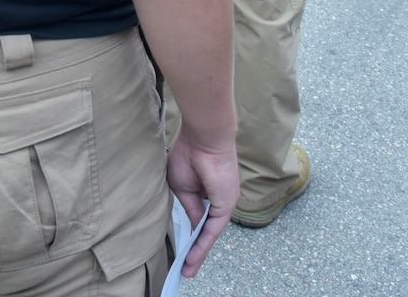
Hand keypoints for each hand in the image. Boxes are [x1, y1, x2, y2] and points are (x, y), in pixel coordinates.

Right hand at [165, 128, 238, 277]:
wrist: (203, 136)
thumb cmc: (189, 153)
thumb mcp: (181, 186)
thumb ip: (188, 206)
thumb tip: (193, 224)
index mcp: (209, 192)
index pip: (201, 220)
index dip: (192, 236)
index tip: (182, 252)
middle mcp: (219, 199)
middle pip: (208, 231)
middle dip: (197, 251)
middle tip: (187, 270)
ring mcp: (225, 203)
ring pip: (211, 234)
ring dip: (199, 254)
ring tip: (188, 270)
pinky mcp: (226, 204)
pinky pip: (213, 230)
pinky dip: (202, 246)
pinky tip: (193, 259)